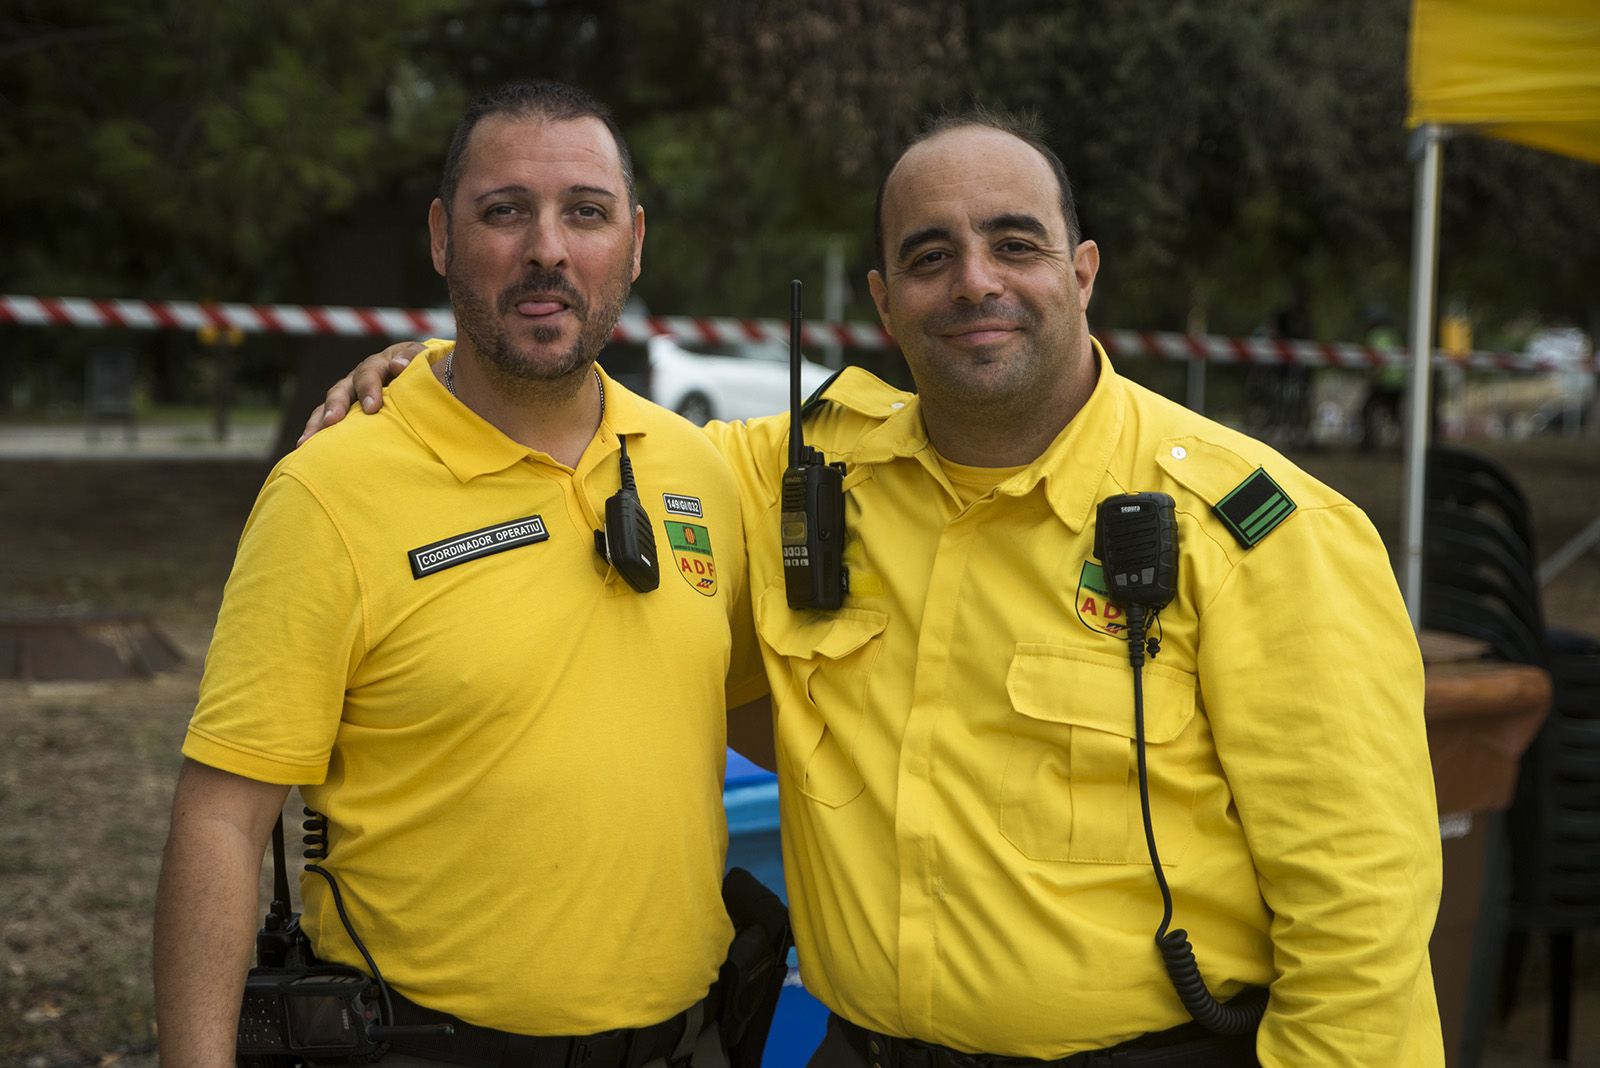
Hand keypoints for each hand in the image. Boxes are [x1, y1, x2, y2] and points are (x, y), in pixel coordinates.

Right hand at [296, 341, 425, 446]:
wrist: (417, 374)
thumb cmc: (422, 369)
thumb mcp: (421, 359)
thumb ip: (412, 359)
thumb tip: (398, 366)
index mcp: (378, 364)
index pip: (369, 373)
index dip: (369, 388)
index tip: (372, 407)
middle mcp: (357, 378)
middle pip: (341, 389)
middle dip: (336, 406)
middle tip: (332, 421)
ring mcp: (349, 395)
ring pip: (327, 406)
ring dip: (317, 423)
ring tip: (307, 441)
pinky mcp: (345, 411)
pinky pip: (326, 421)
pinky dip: (316, 433)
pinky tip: (304, 450)